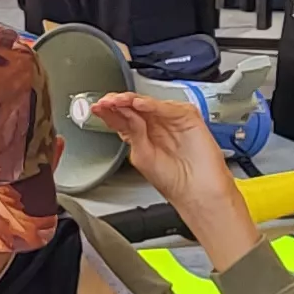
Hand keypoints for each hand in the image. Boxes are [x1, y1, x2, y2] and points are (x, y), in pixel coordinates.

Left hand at [87, 92, 255, 261]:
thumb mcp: (142, 156)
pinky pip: (168, 108)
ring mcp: (171, 120)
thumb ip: (133, 133)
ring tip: (117, 101)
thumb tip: (124, 114)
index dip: (109, 111)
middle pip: (134, 106)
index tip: (96, 108)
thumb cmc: (173, 182)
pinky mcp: (187, 118)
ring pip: (149, 103)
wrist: (197, 192)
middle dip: (117, 103)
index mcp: (142, 135)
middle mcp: (156, 125)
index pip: (123, 117)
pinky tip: (139, 104)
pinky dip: (153, 105)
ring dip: (131, 101)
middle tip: (104, 102)